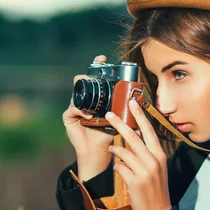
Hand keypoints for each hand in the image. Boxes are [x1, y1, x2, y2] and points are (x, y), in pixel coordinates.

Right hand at [62, 55, 114, 170]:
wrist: (100, 152)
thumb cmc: (110, 134)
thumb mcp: (120, 118)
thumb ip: (125, 108)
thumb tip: (139, 98)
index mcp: (96, 97)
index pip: (95, 78)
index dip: (97, 66)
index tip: (103, 58)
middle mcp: (85, 100)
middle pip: (82, 81)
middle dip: (87, 75)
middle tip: (93, 73)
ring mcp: (75, 107)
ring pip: (76, 93)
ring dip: (84, 94)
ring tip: (91, 98)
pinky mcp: (69, 117)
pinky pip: (72, 109)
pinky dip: (80, 110)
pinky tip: (88, 115)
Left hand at [105, 98, 170, 209]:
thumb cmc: (156, 189)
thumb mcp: (157, 168)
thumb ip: (147, 153)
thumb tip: (136, 135)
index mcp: (159, 155)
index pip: (149, 131)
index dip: (140, 116)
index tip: (132, 102)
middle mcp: (153, 160)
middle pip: (133, 136)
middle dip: (119, 123)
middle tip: (109, 114)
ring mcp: (144, 171)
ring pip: (123, 152)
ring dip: (115, 150)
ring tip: (111, 149)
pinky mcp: (134, 181)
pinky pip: (119, 168)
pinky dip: (117, 167)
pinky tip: (119, 171)